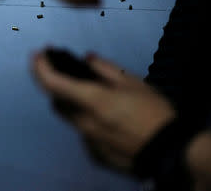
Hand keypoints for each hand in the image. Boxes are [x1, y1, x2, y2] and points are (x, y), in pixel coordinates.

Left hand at [31, 49, 175, 171]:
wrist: (173, 153)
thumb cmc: (155, 113)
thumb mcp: (134, 82)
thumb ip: (105, 69)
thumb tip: (87, 58)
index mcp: (93, 101)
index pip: (52, 83)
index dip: (39, 67)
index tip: (37, 55)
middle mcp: (84, 123)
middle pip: (56, 101)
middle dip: (55, 85)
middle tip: (64, 73)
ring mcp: (88, 141)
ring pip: (69, 118)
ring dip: (71, 103)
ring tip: (90, 95)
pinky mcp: (94, 154)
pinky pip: (83, 133)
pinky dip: (88, 121)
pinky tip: (108, 119)